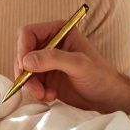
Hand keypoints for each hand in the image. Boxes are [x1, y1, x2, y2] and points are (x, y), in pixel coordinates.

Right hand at [14, 23, 129, 111]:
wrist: (107, 98)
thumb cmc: (100, 76)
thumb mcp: (79, 64)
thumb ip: (53, 59)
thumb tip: (26, 61)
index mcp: (59, 31)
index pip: (28, 33)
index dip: (22, 49)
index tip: (25, 67)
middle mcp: (49, 44)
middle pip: (22, 53)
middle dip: (25, 72)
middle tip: (35, 88)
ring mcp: (46, 62)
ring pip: (24, 70)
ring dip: (31, 85)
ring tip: (45, 95)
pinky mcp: (45, 78)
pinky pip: (30, 83)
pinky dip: (36, 91)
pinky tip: (51, 96)